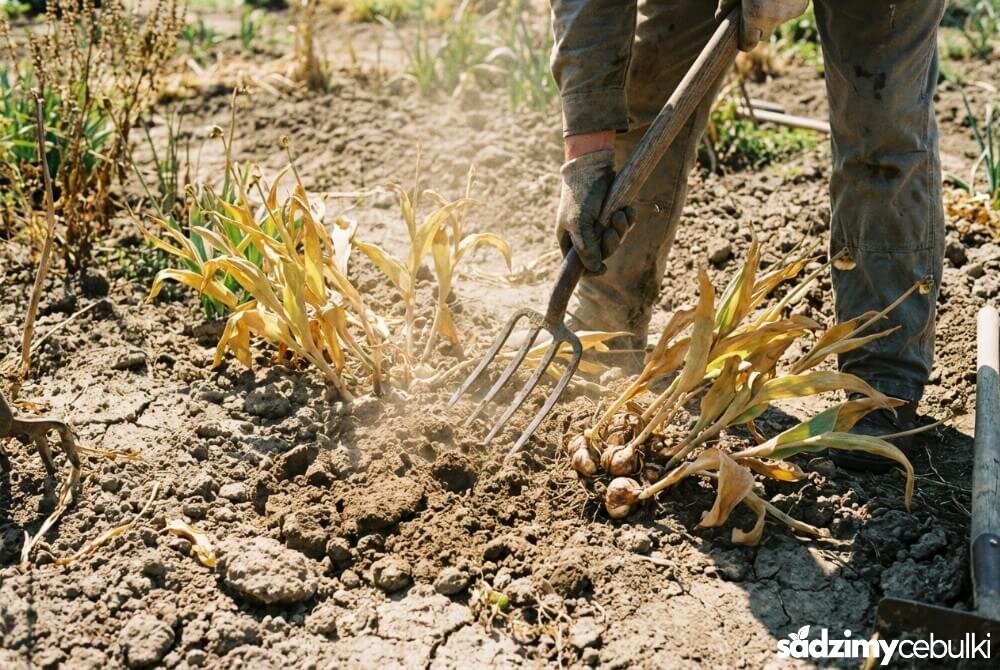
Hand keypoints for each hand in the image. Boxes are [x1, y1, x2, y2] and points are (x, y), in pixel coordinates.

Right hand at [555, 148, 635, 273]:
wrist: (592, 165)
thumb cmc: (580, 194)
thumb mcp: (579, 222)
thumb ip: (585, 248)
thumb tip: (594, 269)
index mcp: (569, 238)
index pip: (578, 264)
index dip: (590, 269)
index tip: (603, 268)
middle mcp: (583, 234)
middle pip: (601, 254)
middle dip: (610, 244)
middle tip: (611, 230)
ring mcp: (599, 224)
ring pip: (615, 240)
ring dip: (621, 230)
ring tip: (620, 214)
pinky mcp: (612, 213)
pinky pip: (624, 226)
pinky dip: (628, 220)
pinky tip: (628, 210)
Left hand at [717, 0, 808, 51]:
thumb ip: (726, 3)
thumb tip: (720, 18)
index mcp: (757, 14)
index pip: (748, 44)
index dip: (743, 38)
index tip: (740, 33)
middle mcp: (775, 17)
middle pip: (763, 35)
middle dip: (757, 25)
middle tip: (753, 5)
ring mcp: (792, 12)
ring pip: (776, 22)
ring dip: (771, 12)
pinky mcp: (802, 7)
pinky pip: (789, 12)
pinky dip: (784, 4)